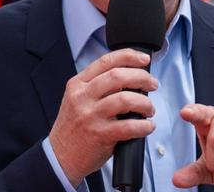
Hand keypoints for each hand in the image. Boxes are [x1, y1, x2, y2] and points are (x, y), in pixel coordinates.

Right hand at [49, 49, 157, 187]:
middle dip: (142, 77)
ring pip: (126, 99)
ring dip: (145, 103)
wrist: (60, 156)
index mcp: (78, 84)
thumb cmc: (74, 126)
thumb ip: (98, 85)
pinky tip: (147, 126)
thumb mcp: (78, 98)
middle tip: (153, 84)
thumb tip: (130, 76)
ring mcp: (90, 116)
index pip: (106, 61)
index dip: (129, 56)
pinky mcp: (100, 135)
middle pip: (118, 76)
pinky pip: (129, 126)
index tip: (144, 59)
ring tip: (149, 109)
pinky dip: (144, 126)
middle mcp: (83, 97)